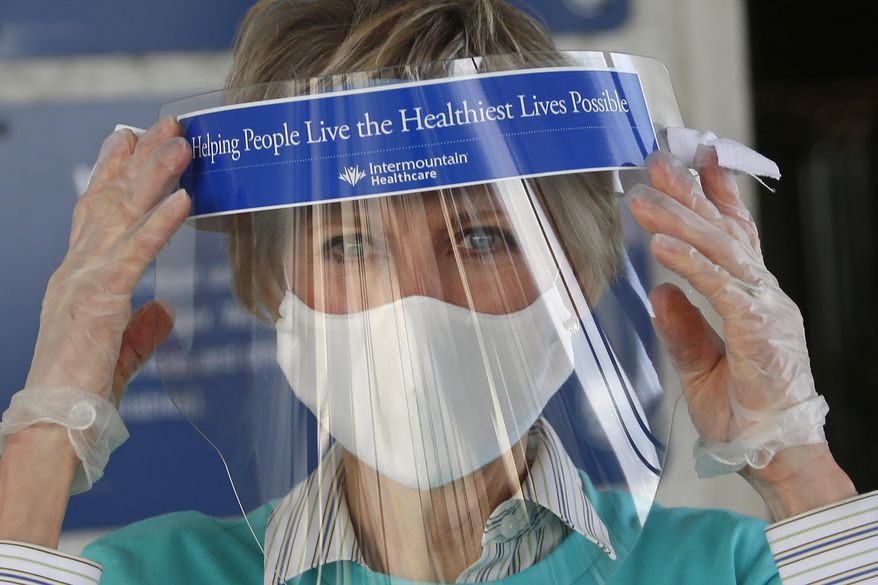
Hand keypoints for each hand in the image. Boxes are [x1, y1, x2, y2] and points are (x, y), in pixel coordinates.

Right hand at [0, 118, 190, 546]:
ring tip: (182, 144)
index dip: (114, 173)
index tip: (129, 139)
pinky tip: (182, 198)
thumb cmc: (81, 390)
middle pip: (110, 201)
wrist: (55, 425)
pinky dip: (159, 223)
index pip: (95, 213)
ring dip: (155, 176)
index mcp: (78, 278)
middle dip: (139, 159)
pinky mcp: (101, 301)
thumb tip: (166, 309)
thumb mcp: (119, 350)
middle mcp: (76, 269)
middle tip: (165, 124)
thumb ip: (142, 327)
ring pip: (122, 215)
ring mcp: (84, 281)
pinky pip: (135, 253)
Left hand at [627, 147, 854, 518]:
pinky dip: (690, 263)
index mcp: (753, 300)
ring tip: (646, 195)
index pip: (736, 238)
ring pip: (720, 250)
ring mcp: (765, 308)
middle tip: (659, 162)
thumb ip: (682, 328)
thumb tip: (658, 290)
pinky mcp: (758, 328)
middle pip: (724, 232)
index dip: (718, 197)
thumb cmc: (744, 414)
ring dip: (681, 219)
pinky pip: (718, 286)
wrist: (777, 454)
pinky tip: (662, 244)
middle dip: (690, 194)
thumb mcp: (698, 367)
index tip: (699, 161)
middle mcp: (763, 294)